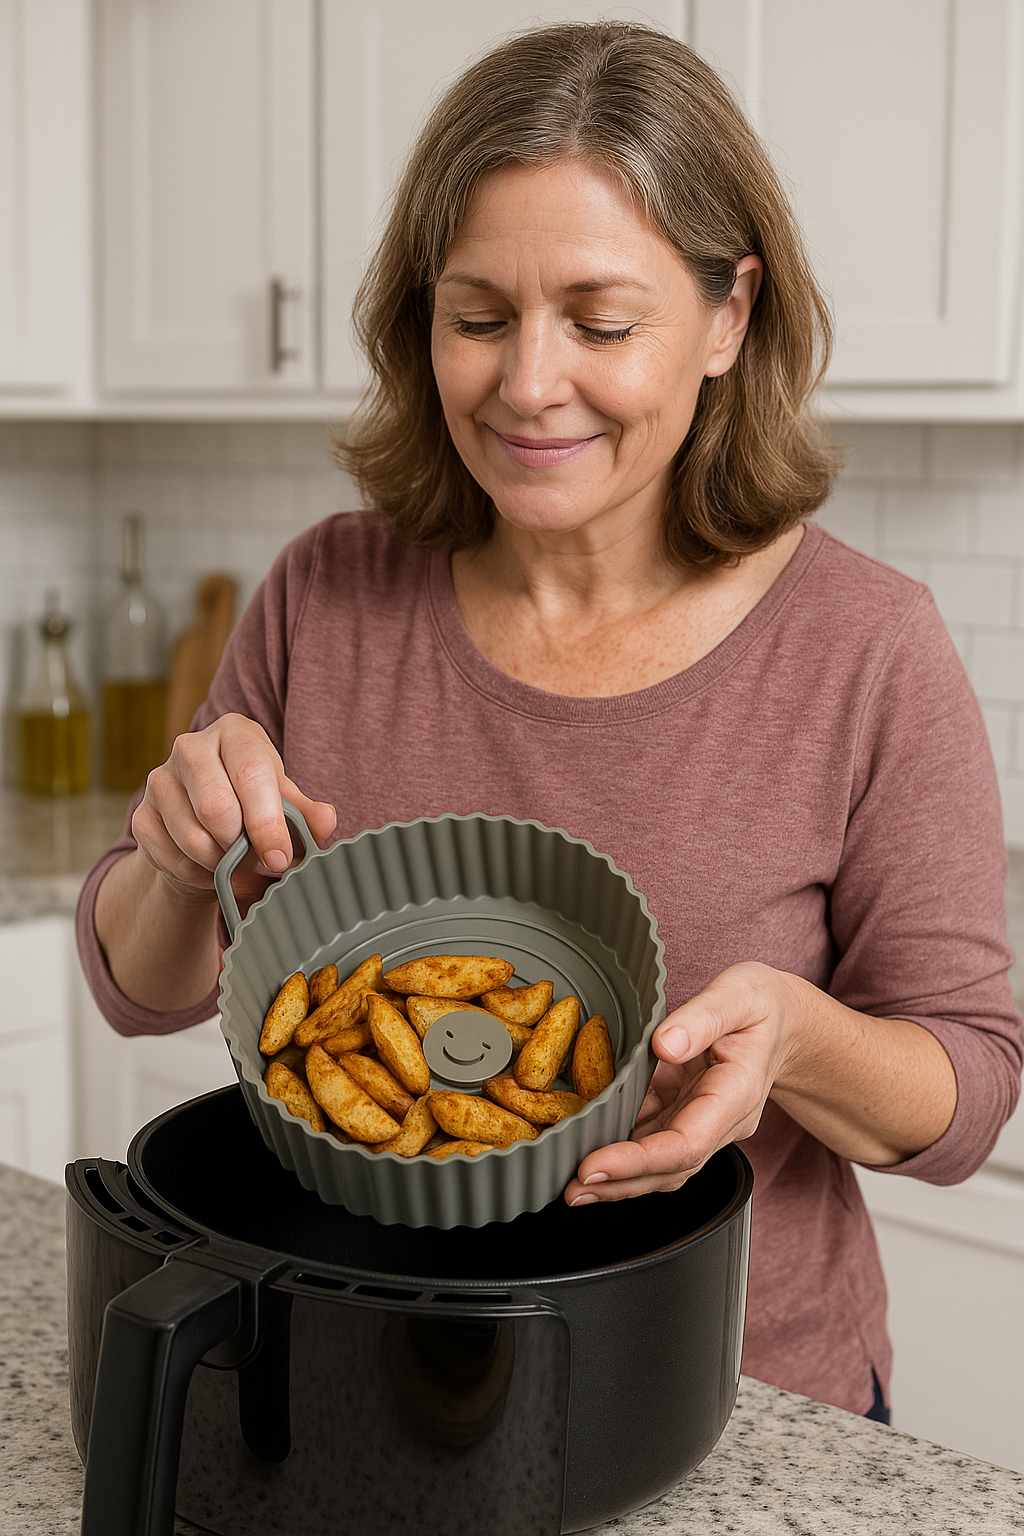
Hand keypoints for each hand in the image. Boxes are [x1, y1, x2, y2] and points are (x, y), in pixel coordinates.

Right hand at [130, 714, 337, 907]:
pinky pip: (174, 860)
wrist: (206, 822)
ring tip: (240, 866)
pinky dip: (200, 875)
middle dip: (243, 846)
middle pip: (216, 808)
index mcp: (234, 732)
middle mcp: (190, 748)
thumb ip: (307, 812)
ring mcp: (159, 781)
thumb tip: (325, 822)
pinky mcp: (141, 817)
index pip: (250, 774)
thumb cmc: (253, 802)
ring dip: (223, 865)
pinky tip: (213, 869)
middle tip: (260, 861)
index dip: (268, 823)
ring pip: (194, 839)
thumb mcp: (285, 801)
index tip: (281, 858)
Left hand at [564, 962, 796, 1204]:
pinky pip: (650, 1141)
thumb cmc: (762, 1007)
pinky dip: (619, 1152)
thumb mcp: (739, 995)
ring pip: (659, 1166)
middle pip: (669, 1168)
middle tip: (571, 1188)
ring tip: (570, 1184)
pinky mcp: (683, 1115)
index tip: (595, 1165)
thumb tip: (666, 1043)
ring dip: (616, 1179)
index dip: (639, 1161)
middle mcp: (720, 1121)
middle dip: (620, 1183)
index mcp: (736, 1095)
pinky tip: (586, 1152)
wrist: (784, 1022)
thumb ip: (703, 1017)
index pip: (686, 1144)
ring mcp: (701, 1123)